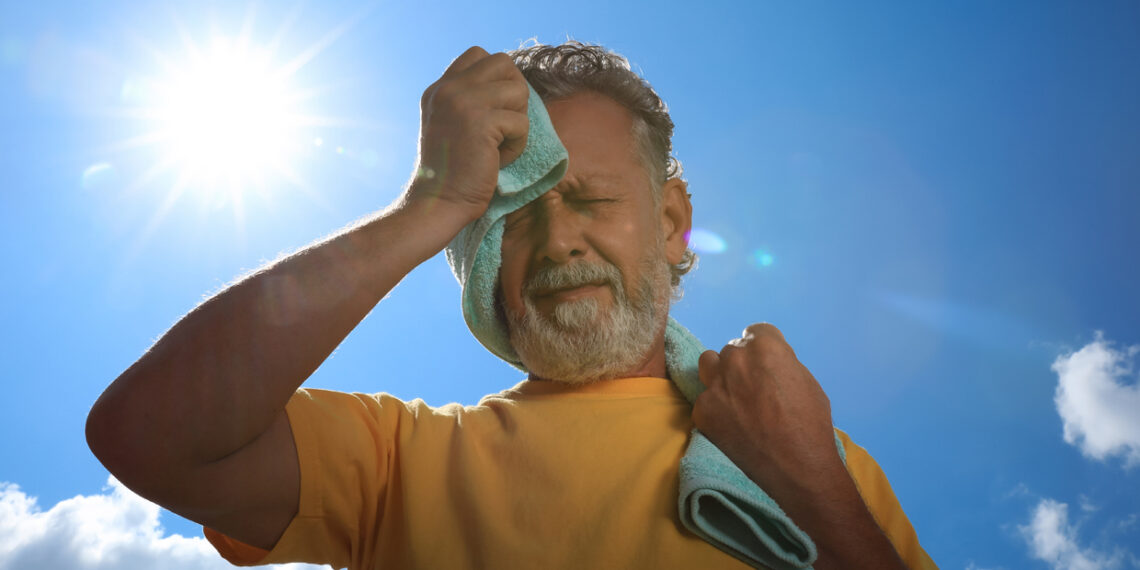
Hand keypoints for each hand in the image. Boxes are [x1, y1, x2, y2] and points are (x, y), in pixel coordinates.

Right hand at [405, 46, 529, 224]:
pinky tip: (496, 160)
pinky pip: (521, 123)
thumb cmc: (453, 171)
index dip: (498, 78)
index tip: (494, 109)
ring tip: (498, 145)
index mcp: (440, 88)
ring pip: (518, 91)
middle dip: (514, 93)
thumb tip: (512, 84)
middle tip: (504, 124)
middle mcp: (449, 88)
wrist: (439, 201)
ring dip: (518, 122)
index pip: (479, 54)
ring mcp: (463, 101)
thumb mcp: (452, 123)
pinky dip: (517, 146)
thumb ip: (470, 99)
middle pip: (504, 63)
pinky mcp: (481, 121)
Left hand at [692, 323, 844, 497]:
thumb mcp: (806, 381)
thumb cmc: (811, 424)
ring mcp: (715, 385)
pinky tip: (731, 427)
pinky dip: (715, 410)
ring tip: (734, 398)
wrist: (797, 469)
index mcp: (765, 347)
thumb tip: (769, 361)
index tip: (766, 366)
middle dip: (742, 366)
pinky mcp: (702, 411)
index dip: (763, 350)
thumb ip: (782, 363)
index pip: (755, 332)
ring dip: (719, 376)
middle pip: (732, 351)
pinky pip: (704, 400)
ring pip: (708, 364)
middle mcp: (735, 359)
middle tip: (754, 390)